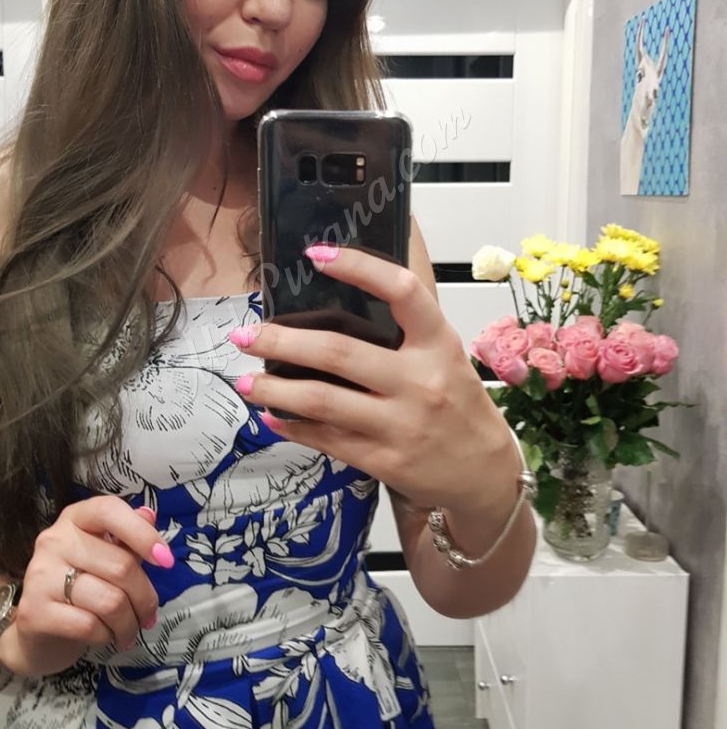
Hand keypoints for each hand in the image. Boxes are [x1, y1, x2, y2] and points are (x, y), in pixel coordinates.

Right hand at [0, 497, 173, 676]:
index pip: (109, 511)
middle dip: (145, 598)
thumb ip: (127, 539)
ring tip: (130, 632)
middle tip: (149, 616)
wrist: (35, 631)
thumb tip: (150, 515)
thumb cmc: (80, 586)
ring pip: (110, 601)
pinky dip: (107, 636)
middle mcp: (54, 540)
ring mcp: (40, 575)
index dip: (143, 534)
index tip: (166, 561)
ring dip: (129, 623)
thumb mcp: (106, 557)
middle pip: (120, 566)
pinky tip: (107, 637)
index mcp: (75, 518)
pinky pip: (89, 625)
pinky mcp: (34, 612)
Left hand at [230, 245, 515, 515]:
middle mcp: (420, 381)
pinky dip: (293, 426)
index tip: (316, 254)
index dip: (359, 267)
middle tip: (244, 334)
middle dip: (281, 341)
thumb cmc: (456, 401)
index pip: (402, 291)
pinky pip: (327, 439)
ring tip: (245, 381)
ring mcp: (401, 424)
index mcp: (438, 342)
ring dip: (274, 389)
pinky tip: (271, 415)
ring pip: (322, 401)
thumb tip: (338, 292)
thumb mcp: (444, 354)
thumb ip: (404, 328)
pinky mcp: (384, 461)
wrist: (484, 473)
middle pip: (338, 352)